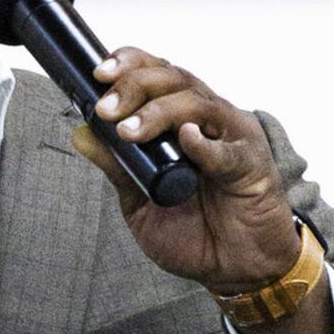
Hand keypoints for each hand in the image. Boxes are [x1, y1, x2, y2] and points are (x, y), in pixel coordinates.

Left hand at [73, 48, 333, 333]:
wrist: (236, 269)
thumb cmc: (196, 232)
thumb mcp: (141, 202)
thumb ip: (117, 168)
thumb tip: (81, 134)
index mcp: (182, 118)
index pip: (158, 73)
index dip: (130, 64)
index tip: (99, 74)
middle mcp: (208, 119)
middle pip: (174, 79)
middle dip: (135, 86)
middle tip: (106, 109)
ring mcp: (233, 137)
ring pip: (197, 103)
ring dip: (159, 111)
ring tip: (130, 131)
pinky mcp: (252, 165)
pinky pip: (228, 149)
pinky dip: (205, 143)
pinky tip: (186, 139)